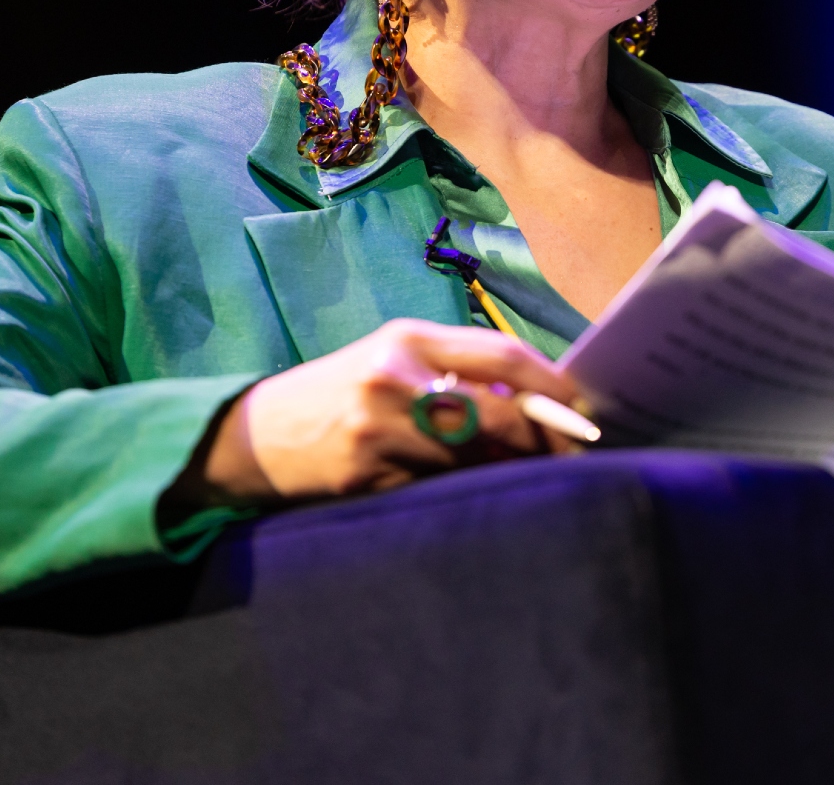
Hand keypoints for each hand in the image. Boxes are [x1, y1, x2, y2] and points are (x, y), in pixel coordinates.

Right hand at [191, 319, 582, 503]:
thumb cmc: (338, 393)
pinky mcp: (366, 480)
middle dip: (543, 438)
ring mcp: (378, 433)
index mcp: (407, 339)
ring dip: (510, 471)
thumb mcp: (392, 361)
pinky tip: (474, 494)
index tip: (579, 404)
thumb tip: (536, 401)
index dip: (551, 383)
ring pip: (475, 460)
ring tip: (528, 474)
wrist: (254, 436)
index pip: (501, 355)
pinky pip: (438, 490)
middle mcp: (394, 380)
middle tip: (570, 453)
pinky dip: (465, 492)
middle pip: (498, 415)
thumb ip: (455, 369)